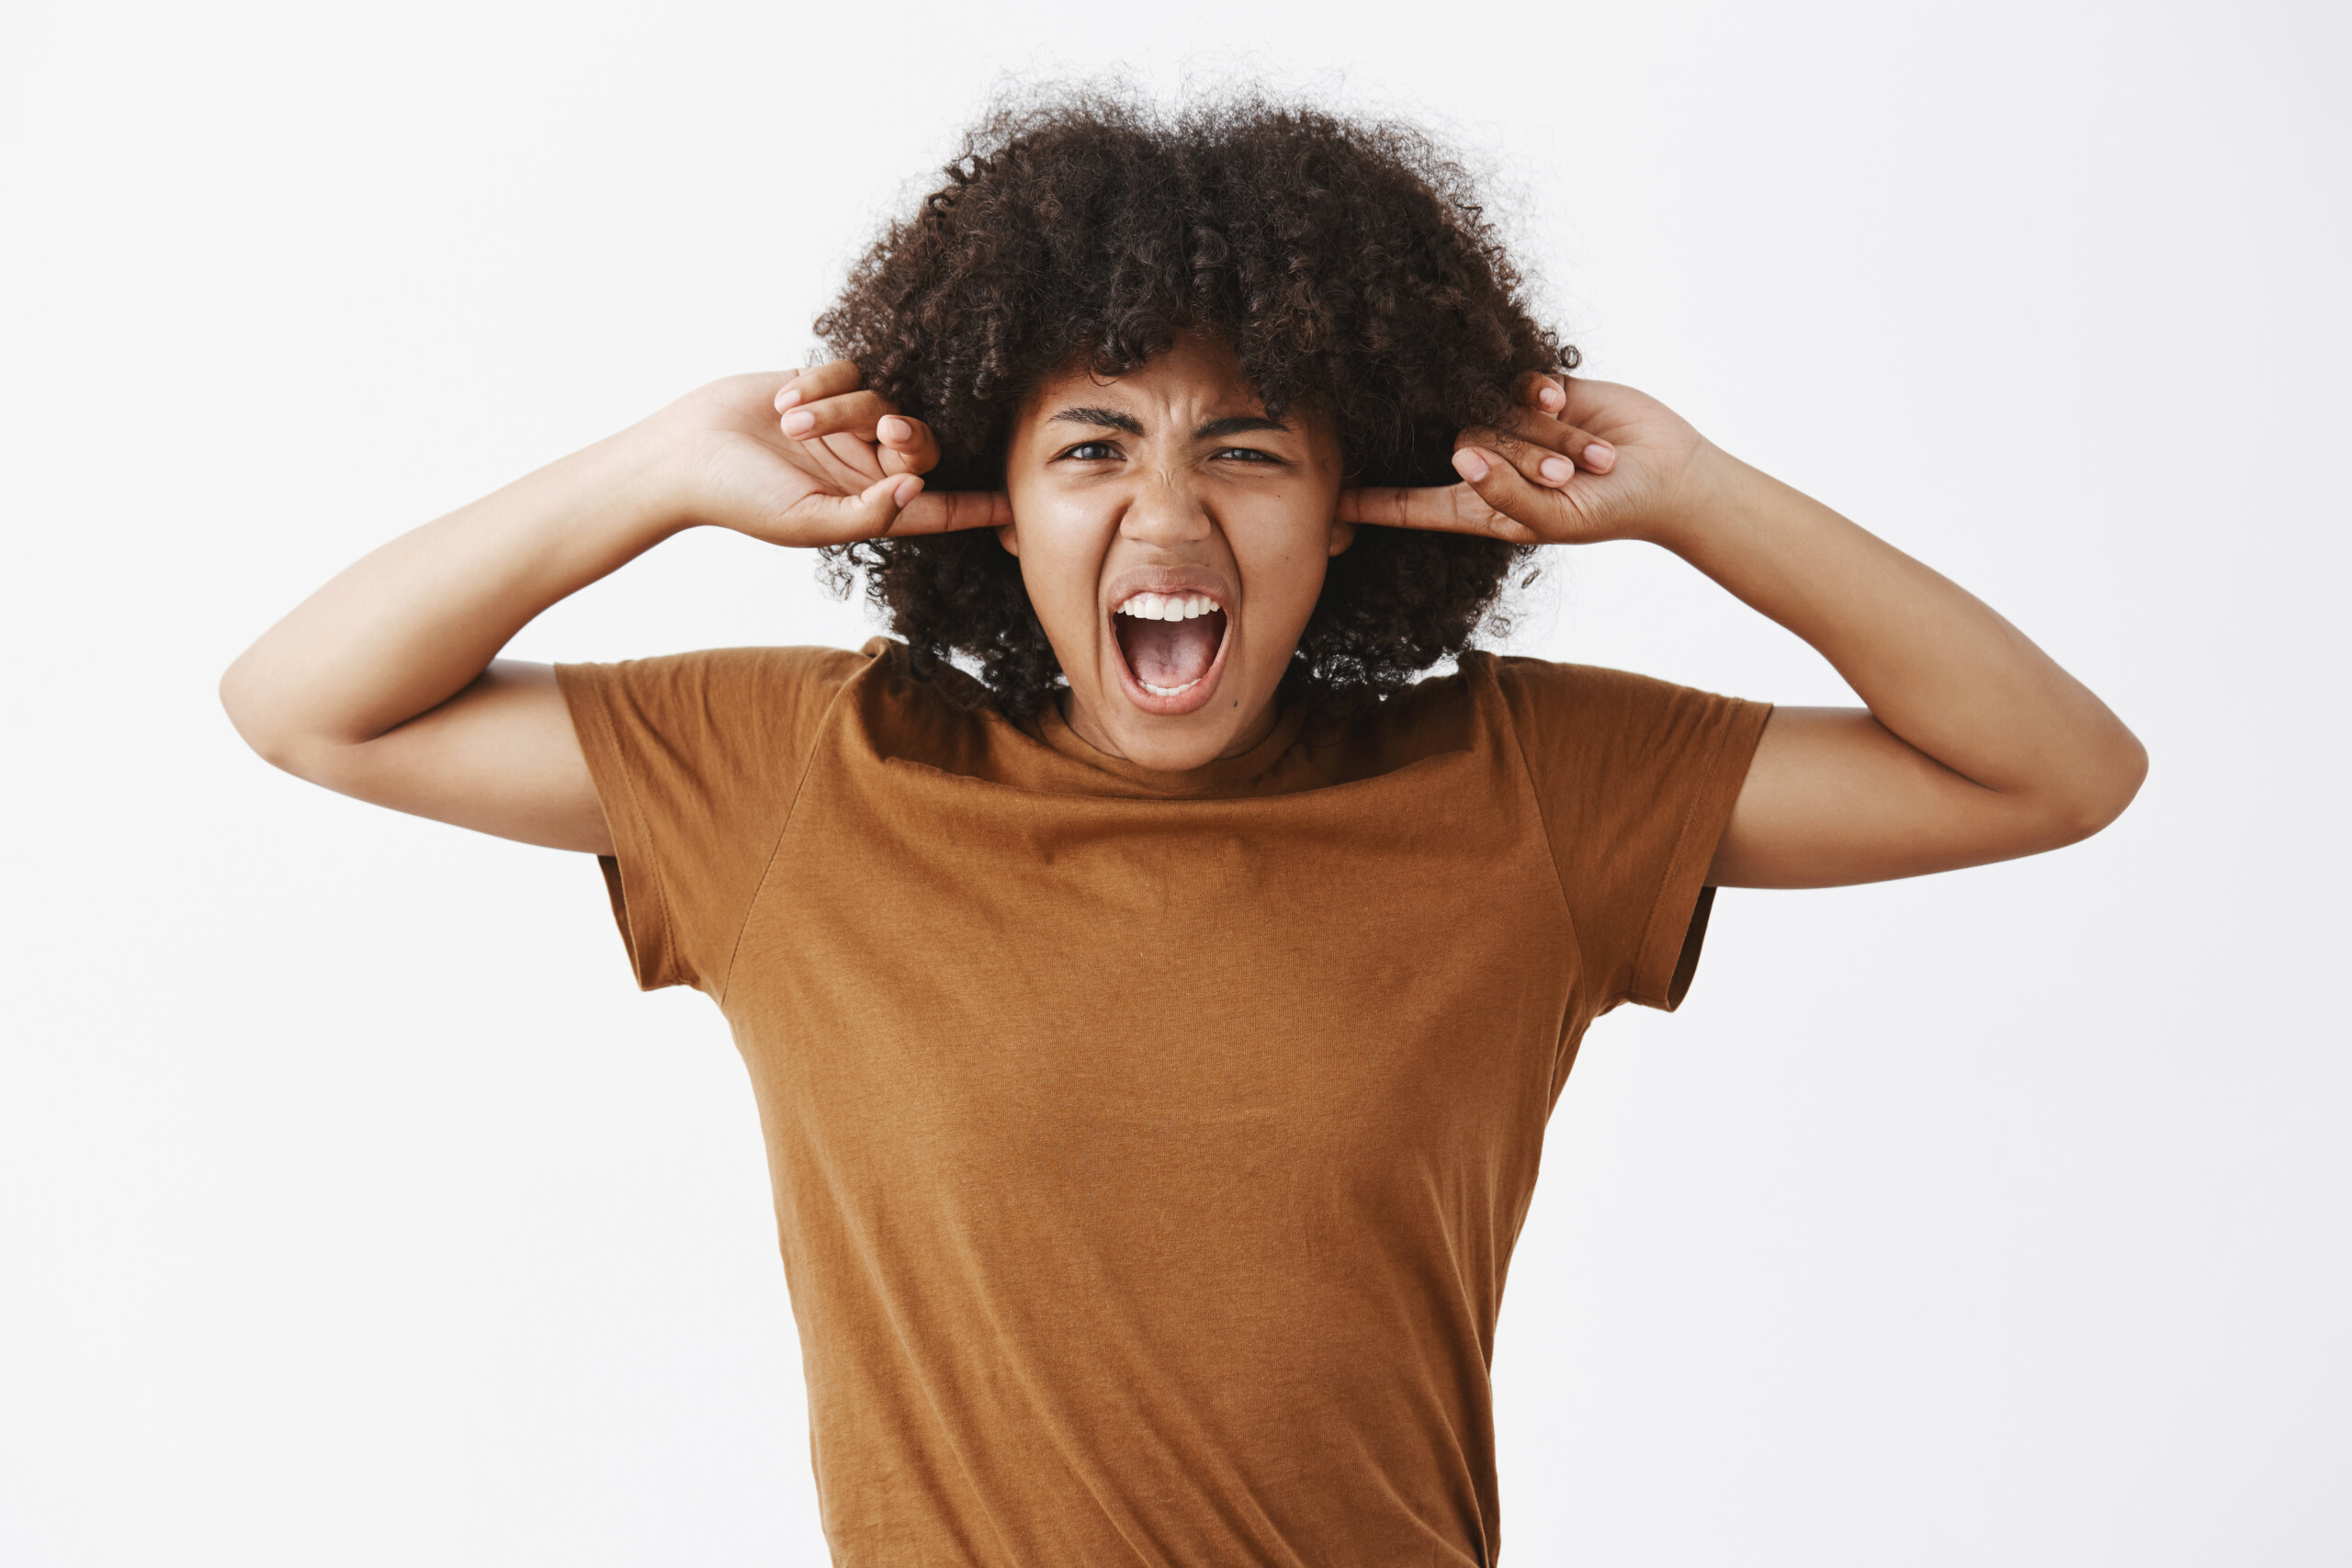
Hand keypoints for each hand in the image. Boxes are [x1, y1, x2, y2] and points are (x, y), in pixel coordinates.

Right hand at [660, 361, 1009, 545]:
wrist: (684, 451)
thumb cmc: (740, 498)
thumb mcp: (807, 521)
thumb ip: (867, 514)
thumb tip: (917, 494)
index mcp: (869, 506)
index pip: (938, 509)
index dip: (979, 506)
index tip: (1020, 504)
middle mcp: (866, 465)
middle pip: (924, 444)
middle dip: (913, 435)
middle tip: (887, 429)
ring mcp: (846, 423)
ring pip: (884, 400)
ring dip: (841, 409)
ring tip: (792, 424)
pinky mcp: (824, 385)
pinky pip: (851, 370)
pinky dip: (822, 383)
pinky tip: (786, 403)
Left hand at [1337, 374, 1714, 546]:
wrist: (1669, 473)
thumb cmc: (1611, 511)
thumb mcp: (1556, 515)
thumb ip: (1506, 492)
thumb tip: (1459, 458)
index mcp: (1482, 507)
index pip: (1413, 506)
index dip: (1371, 503)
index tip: (1326, 501)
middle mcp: (1489, 465)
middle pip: (1457, 446)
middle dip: (1509, 457)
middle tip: (1563, 473)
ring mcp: (1513, 426)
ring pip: (1489, 412)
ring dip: (1538, 434)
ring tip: (1584, 455)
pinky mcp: (1538, 392)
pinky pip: (1514, 381)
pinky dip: (1538, 394)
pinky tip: (1565, 402)